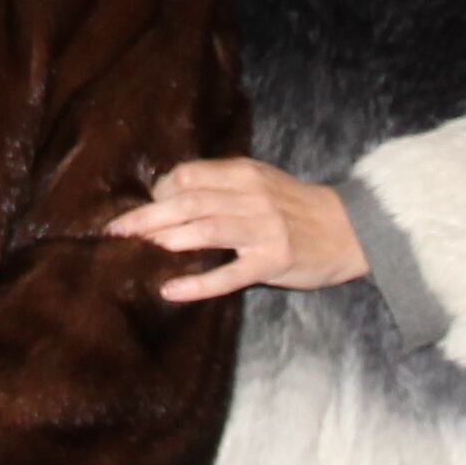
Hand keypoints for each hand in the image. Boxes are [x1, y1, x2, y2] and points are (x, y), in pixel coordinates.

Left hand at [112, 158, 369, 302]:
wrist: (350, 229)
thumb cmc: (296, 207)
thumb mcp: (261, 183)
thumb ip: (222, 186)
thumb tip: (169, 195)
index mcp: (244, 174)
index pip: (190, 176)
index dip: (159, 191)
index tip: (141, 209)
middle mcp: (252, 198)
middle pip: (190, 202)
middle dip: (147, 216)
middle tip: (115, 231)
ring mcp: (263, 230)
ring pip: (207, 230)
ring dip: (168, 239)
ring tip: (137, 249)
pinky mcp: (272, 262)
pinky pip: (230, 274)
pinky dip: (198, 282)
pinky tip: (171, 290)